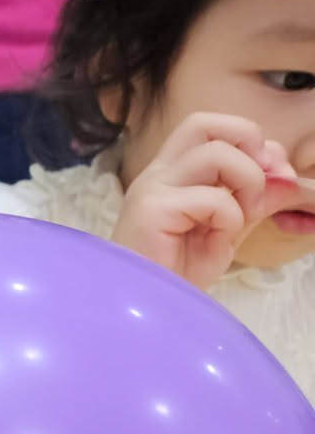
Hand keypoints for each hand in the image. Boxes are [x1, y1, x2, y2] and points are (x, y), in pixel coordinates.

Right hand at [112, 112, 301, 289]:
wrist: (145, 310)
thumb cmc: (177, 273)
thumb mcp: (228, 230)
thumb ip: (255, 201)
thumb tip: (289, 179)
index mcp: (172, 174)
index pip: (212, 129)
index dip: (254, 144)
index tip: (276, 178)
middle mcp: (158, 174)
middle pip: (205, 123)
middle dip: (248, 141)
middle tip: (261, 180)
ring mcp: (152, 189)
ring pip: (216, 153)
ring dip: (246, 183)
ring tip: (239, 218)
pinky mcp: (151, 210)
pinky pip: (212, 198)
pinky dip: (230, 218)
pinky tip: (216, 240)